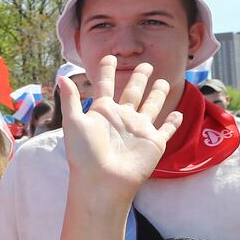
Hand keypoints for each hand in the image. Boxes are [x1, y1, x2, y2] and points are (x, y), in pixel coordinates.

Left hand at [60, 56, 182, 205]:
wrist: (102, 182)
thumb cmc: (85, 155)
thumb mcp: (74, 123)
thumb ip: (71, 99)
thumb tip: (61, 76)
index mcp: (102, 111)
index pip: (105, 85)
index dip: (106, 70)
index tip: (109, 56)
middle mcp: (122, 118)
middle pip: (132, 92)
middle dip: (138, 78)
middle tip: (145, 64)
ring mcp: (139, 129)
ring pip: (152, 106)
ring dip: (157, 94)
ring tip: (163, 81)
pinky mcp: (154, 142)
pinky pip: (166, 129)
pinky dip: (173, 122)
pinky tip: (179, 113)